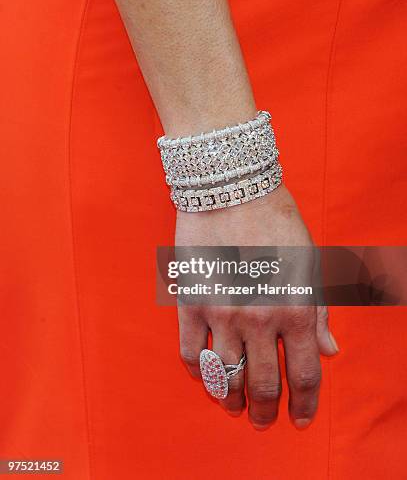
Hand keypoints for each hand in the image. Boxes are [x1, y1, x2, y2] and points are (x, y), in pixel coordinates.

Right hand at [175, 184, 338, 429]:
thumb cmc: (277, 223)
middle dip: (266, 411)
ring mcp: (221, 313)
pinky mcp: (191, 302)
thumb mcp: (310, 265)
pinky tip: (207, 375)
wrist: (232, 190)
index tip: (301, 418)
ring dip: (232, 400)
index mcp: (295, 309)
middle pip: (263, 385)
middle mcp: (259, 318)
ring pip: (225, 376)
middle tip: (265, 420)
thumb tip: (330, 351)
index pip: (303, 374)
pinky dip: (200, 372)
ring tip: (235, 406)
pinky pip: (190, 353)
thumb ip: (319, 312)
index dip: (305, 404)